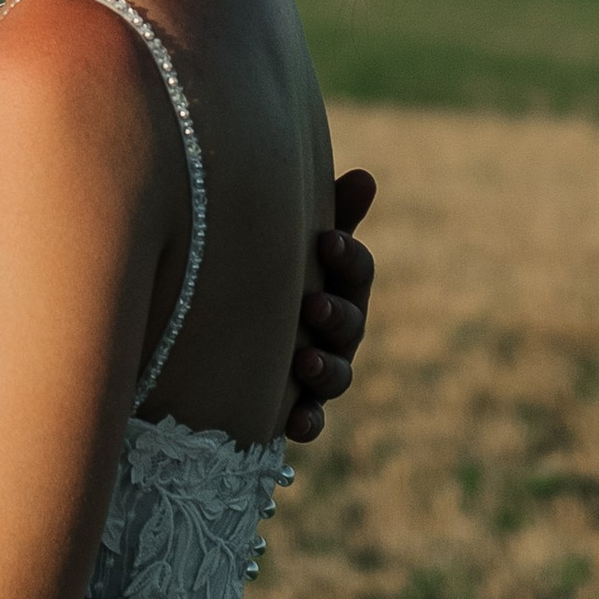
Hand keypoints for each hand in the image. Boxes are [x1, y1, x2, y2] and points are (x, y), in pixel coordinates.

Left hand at [286, 165, 376, 442]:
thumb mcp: (294, 240)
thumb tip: (366, 176)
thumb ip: (331, 214)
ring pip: (336, 375)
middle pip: (352, 324)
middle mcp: (338, 329)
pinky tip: (293, 423)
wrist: (231, 325)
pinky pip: (310, 420)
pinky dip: (307, 422)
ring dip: (326, 368)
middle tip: (313, 303)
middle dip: (337, 314)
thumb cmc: (273, 267)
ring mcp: (320, 370)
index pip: (358, 270)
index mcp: (341, 283)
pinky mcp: (297, 407)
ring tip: (305, 360)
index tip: (327, 240)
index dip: (347, 257)